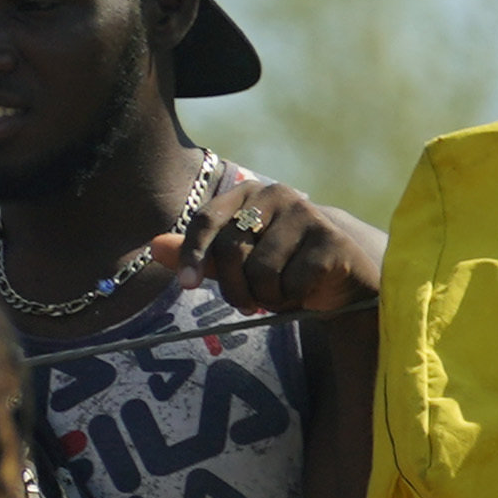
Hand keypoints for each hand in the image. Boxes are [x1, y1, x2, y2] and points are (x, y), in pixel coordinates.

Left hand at [147, 171, 380, 319]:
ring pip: (261, 271)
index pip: (207, 220)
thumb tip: (154, 245)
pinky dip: (294, 298)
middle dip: (235, 288)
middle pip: (230, 249)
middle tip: (249, 304)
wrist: (343, 280)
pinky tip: (308, 292)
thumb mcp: (238, 262)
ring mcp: (308, 214)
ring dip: (268, 297)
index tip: (187, 287)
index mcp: (248, 193)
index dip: (193, 254)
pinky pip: (292, 282)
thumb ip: (200, 254)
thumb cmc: (285, 268)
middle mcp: (277, 194)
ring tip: (282, 294)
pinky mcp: (331, 241)